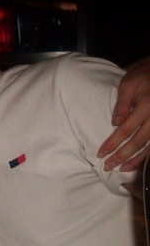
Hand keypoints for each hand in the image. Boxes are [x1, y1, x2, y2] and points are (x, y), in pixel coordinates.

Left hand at [98, 56, 149, 171]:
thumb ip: (123, 104)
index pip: (126, 130)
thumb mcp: (129, 84)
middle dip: (122, 156)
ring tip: (122, 169)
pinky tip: (139, 162)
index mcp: (146, 106)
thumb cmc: (143, 76)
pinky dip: (147, 155)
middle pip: (138, 141)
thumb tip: (115, 123)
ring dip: (136, 159)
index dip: (113, 144)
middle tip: (108, 167)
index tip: (101, 154)